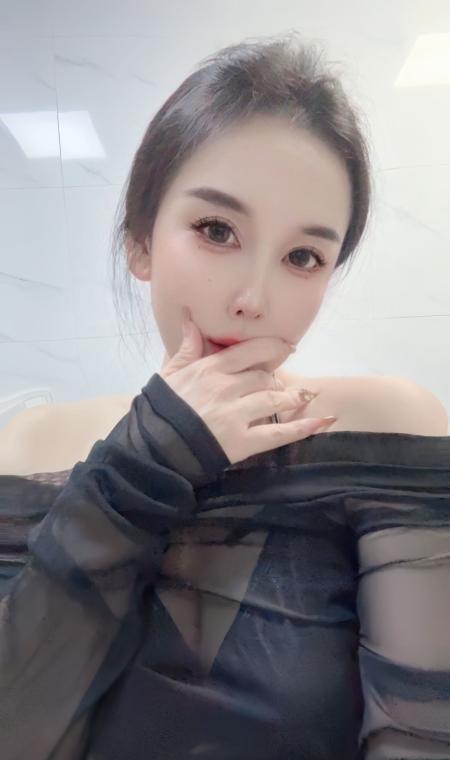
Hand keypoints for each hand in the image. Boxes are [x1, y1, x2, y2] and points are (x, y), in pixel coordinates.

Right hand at [159, 310, 336, 464]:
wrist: (152, 449)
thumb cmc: (158, 412)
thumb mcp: (168, 374)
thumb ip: (186, 348)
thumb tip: (191, 321)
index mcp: (210, 369)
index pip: (250, 352)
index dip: (273, 349)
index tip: (286, 348)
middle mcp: (227, 388)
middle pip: (265, 377)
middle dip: (277, 379)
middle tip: (284, 384)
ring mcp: (236, 415)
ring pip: (275, 398)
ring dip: (293, 397)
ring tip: (304, 397)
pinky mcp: (243, 442)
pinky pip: (280, 432)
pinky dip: (304, 427)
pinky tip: (323, 420)